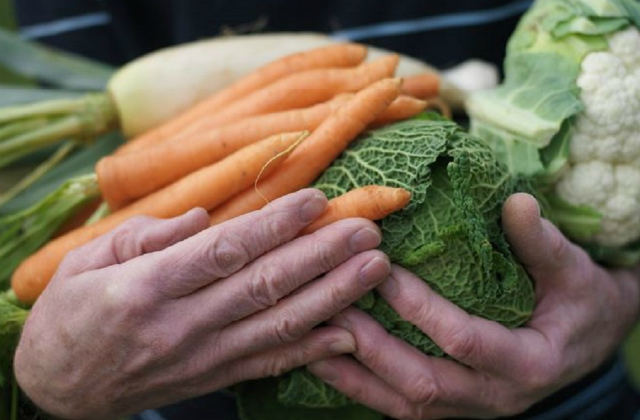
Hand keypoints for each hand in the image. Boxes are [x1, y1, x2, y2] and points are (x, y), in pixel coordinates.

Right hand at [14, 189, 390, 419]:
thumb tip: (201, 218)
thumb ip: (145, 236)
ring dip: (332, 296)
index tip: (317, 200)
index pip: (224, 250)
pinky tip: (350, 331)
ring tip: (374, 268)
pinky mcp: (214, 379)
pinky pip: (270, 364)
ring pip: (279, 325)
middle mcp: (181, 325)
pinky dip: (313, 350)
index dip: (275, 225)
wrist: (57, 390)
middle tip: (367, 229)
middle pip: (264, 285)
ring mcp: (202, 358)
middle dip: (321, 255)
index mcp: (147, 287)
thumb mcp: (84, 262)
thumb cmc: (69, 315)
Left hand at [308, 193, 639, 418]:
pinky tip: (327, 360)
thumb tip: (517, 203)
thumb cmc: (579, 300)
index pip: (465, 341)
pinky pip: (399, 406)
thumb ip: (543, 242)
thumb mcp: (573, 270)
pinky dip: (360, 387)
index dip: (421, 308)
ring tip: (315, 337)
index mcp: (529, 363)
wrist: (585, 340)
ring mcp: (470, 407)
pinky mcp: (451, 406)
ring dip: (356, 373)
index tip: (383, 270)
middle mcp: (495, 396)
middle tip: (334, 304)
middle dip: (374, 345)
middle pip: (424, 382)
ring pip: (404, 403)